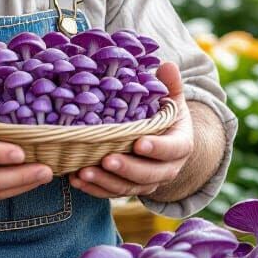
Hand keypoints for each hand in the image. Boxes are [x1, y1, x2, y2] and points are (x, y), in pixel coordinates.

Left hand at [69, 61, 192, 199]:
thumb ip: (170, 85)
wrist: (167, 144)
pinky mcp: (129, 188)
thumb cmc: (165, 117)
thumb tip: (166, 65)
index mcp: (180, 145)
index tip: (139, 143)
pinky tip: (77, 180)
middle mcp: (166, 169)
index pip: (171, 149)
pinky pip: (113, 193)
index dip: (156, 148)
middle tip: (106, 160)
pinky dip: (95, 189)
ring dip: (105, 182)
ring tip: (83, 173)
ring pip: (128, 187)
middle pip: (148, 174)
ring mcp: (148, 182)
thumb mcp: (172, 100)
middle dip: (126, 169)